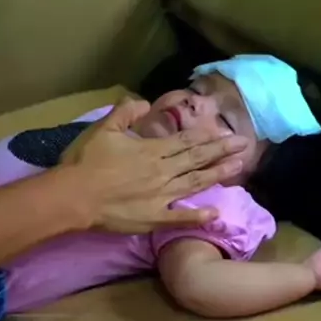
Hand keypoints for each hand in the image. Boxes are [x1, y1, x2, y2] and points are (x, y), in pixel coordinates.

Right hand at [61, 98, 247, 233]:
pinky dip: (198, 215)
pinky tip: (216, 213)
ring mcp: (161, 196)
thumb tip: (143, 102)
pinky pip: (180, 217)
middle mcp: (162, 171)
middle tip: (245, 145)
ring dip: (218, 174)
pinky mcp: (154, 217)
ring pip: (195, 183)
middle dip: (222, 151)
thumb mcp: (103, 129)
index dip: (206, 136)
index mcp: (152, 150)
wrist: (75, 196)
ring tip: (238, 167)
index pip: (185, 141)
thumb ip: (125, 112)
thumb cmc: (87, 162)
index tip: (225, 132)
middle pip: (197, 159)